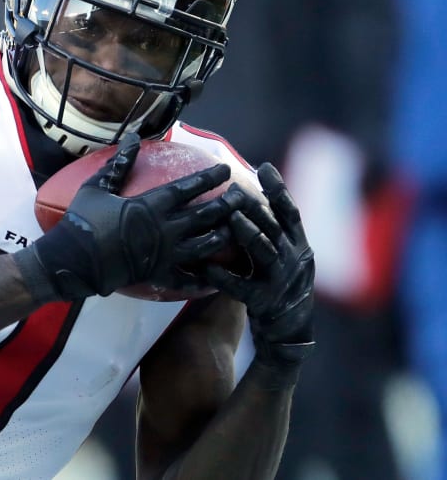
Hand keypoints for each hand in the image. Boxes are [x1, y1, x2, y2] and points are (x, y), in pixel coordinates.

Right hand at [16, 133, 241, 300]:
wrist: (73, 260)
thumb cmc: (83, 220)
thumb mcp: (98, 186)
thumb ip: (119, 164)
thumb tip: (133, 137)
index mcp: (151, 205)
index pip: (189, 187)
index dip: (209, 177)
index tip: (225, 169)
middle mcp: (165, 229)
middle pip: (206, 215)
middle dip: (227, 205)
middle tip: (242, 197)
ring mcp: (165, 254)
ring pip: (205, 245)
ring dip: (223, 236)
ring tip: (236, 229)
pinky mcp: (159, 274)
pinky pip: (188, 279)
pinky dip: (204, 280)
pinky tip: (218, 278)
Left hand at [204, 163, 314, 380]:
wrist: (288, 337)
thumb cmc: (278, 292)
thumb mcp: (281, 261)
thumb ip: (269, 237)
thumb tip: (246, 206)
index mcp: (300, 248)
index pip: (291, 214)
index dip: (279, 190)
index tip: (264, 168)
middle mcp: (296, 262)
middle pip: (276, 227)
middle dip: (256, 206)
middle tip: (235, 187)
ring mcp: (283, 282)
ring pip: (264, 252)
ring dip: (247, 233)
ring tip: (230, 218)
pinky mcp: (266, 303)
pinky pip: (241, 287)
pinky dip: (223, 278)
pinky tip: (205, 269)